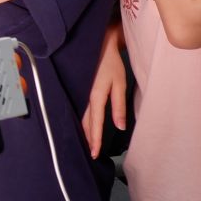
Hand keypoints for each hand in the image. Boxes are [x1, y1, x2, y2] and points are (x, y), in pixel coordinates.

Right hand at [83, 26, 128, 158]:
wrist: (99, 45)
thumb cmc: (111, 64)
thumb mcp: (119, 83)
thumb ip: (119, 106)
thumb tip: (120, 126)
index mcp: (95, 96)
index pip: (95, 123)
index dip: (95, 139)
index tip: (94, 154)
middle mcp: (85, 97)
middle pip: (85, 123)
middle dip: (87, 139)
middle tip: (90, 155)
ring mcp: (81, 94)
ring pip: (82, 118)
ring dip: (84, 132)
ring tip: (87, 144)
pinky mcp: (81, 91)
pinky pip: (81, 110)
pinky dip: (83, 121)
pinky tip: (85, 127)